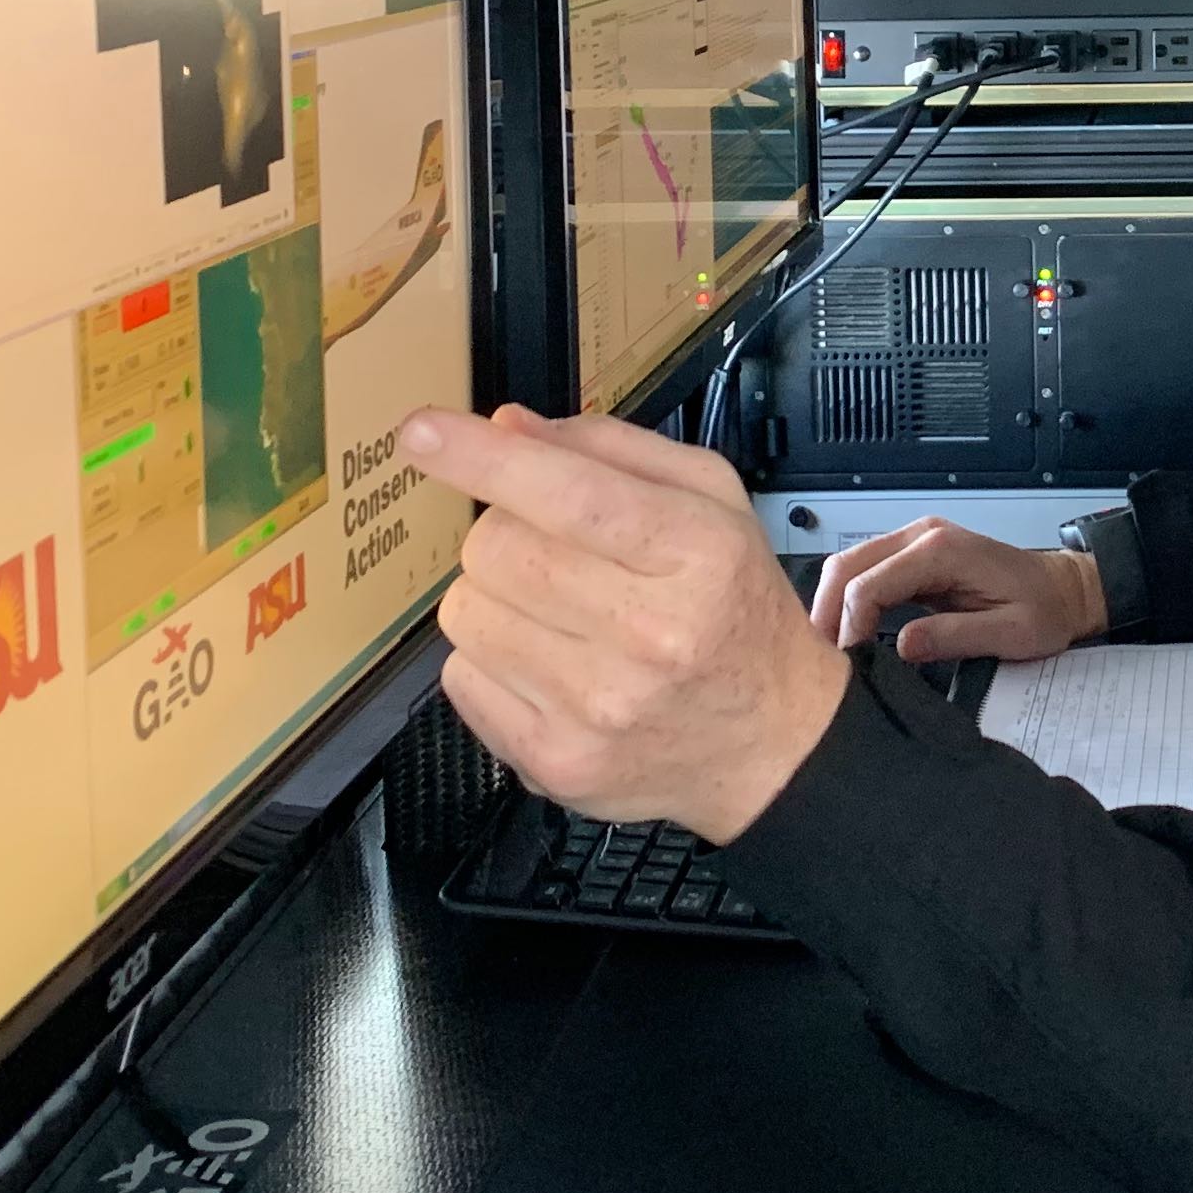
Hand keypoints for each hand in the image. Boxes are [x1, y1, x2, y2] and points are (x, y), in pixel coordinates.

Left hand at [399, 403, 848, 841]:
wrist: (771, 742)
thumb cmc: (733, 608)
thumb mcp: (711, 501)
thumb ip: (611, 449)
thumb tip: (506, 429)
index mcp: (696, 553)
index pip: (569, 494)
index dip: (483, 459)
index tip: (421, 433)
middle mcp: (652, 634)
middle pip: (495, 549)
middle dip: (503, 533)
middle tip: (553, 553)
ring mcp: (599, 708)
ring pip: (465, 612)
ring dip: (493, 599)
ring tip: (555, 614)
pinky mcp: (556, 762)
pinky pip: (461, 678)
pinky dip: (490, 661)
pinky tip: (548, 665)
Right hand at [808, 516, 1107, 663]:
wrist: (1064, 589)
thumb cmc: (1044, 610)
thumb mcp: (1011, 633)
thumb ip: (955, 637)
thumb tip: (902, 646)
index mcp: (942, 551)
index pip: (870, 584)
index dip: (850, 626)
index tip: (849, 663)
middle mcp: (921, 536)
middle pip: (846, 566)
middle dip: (826, 612)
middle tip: (824, 659)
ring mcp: (915, 541)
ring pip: (849, 565)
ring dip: (832, 605)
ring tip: (831, 650)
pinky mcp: (914, 555)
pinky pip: (867, 571)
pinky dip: (848, 599)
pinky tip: (848, 632)